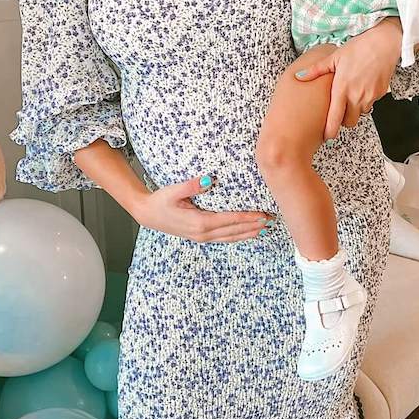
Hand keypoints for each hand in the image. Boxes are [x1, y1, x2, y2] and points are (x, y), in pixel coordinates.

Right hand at [131, 175, 272, 242]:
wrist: (147, 214)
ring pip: (231, 237)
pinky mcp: (200, 237)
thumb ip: (191, 186)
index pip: (229, 220)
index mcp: (199, 222)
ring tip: (265, 228)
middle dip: (253, 226)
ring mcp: (202, 237)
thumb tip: (208, 180)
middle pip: (234, 231)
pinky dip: (238, 236)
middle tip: (272, 220)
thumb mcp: (173, 190)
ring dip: (248, 233)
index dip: (247, 217)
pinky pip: (224, 238)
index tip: (262, 214)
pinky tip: (247, 233)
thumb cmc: (160, 201)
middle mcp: (203, 233)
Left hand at [295, 19, 400, 138]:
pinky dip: (366, 100)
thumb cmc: (358, 48)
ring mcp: (370, 96)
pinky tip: (363, 87)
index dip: (330, 130)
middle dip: (344, 120)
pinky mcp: (381, 93)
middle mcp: (357, 96)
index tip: (326, 136)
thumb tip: (300, 77)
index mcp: (342, 88)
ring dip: (355, 109)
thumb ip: (317, 70)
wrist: (384, 43)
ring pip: (361, 113)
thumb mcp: (334, 57)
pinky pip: (371, 103)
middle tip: (339, 111)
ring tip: (351, 95)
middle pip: (349, 121)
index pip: (335, 118)